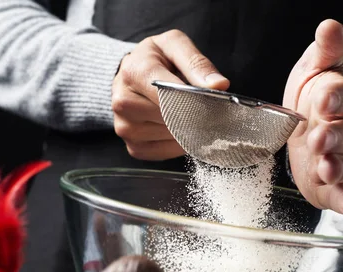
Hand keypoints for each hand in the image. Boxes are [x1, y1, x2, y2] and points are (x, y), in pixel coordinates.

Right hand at [112, 30, 229, 159]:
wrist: (130, 74)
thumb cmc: (156, 59)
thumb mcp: (175, 45)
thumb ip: (197, 63)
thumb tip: (219, 85)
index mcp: (134, 72)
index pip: (170, 95)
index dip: (196, 101)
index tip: (215, 104)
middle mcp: (123, 101)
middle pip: (173, 118)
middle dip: (195, 116)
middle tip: (208, 109)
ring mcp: (125, 127)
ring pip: (172, 137)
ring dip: (188, 130)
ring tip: (187, 114)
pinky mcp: (134, 147)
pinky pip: (166, 153)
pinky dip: (179, 144)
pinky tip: (178, 129)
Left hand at [284, 20, 342, 216]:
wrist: (319, 130)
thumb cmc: (316, 99)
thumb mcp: (319, 70)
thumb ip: (326, 52)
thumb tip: (330, 26)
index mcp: (337, 101)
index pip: (339, 96)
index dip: (332, 96)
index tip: (323, 97)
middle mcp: (342, 131)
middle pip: (342, 133)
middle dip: (331, 135)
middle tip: (318, 136)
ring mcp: (338, 159)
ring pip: (341, 163)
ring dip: (335, 166)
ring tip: (327, 168)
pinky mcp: (330, 184)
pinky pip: (340, 193)